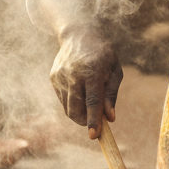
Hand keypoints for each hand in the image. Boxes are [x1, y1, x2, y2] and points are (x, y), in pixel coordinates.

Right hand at [49, 23, 122, 138]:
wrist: (79, 33)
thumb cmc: (103, 54)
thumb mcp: (115, 71)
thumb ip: (111, 95)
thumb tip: (110, 118)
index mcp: (93, 71)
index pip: (92, 101)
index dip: (93, 119)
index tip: (94, 135)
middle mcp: (74, 74)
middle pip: (76, 108)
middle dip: (85, 121)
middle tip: (96, 123)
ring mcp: (61, 76)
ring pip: (68, 107)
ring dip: (79, 113)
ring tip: (89, 104)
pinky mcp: (53, 78)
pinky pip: (63, 100)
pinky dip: (72, 103)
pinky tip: (79, 90)